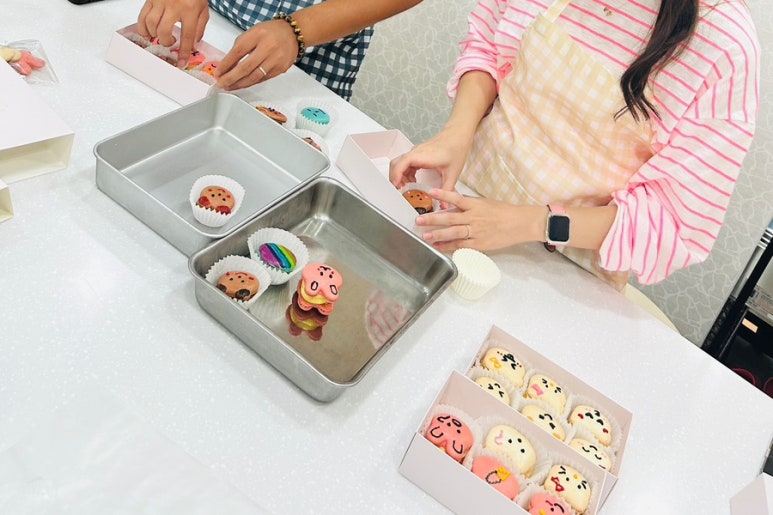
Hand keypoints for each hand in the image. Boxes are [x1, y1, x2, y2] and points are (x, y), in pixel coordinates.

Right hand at [137, 0, 208, 67]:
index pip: (187, 36)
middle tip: (170, 43)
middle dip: (166, 42)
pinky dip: (142, 27)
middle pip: (164, 31)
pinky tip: (147, 32)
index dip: (184, 52)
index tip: (181, 62)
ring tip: (159, 36)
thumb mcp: (204, 9)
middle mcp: (174, 6)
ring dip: (154, 35)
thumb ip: (200, 28)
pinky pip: (142, 16)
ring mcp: (159, 1)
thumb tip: (193, 45)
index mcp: (190, 10)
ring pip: (150, 24)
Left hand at [216, 20, 298, 90]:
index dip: (226, 64)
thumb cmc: (270, 32)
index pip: (238, 51)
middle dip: (231, 78)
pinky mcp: (280, 69)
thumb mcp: (253, 32)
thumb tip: (227, 64)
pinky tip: (243, 84)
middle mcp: (268, 48)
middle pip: (246, 67)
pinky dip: (251, 83)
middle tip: (221, 84)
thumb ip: (240, 46)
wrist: (293, 34)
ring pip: (255, 77)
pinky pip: (263, 79)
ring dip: (240, 84)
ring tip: (229, 87)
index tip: (218, 72)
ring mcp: (276, 60)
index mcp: (258, 35)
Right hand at [389, 126, 472, 192]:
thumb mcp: (452, 173)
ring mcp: (416, 152)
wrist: (458, 135)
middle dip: (395, 178)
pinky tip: (413, 180)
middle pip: (396, 164)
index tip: (397, 187)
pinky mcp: (417, 153)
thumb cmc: (455, 148)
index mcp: (421, 156)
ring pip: (399, 163)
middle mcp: (416, 153)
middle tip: (400, 190)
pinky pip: (405, 163)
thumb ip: (447, 190)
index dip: (396, 176)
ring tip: (407, 187)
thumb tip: (443, 205)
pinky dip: (405, 172)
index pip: (401, 164)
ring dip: (400, 176)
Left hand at [416, 189, 545, 252]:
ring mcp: (476, 231)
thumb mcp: (485, 203)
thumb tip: (451, 202)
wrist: (520, 223)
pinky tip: (438, 247)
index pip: (457, 197)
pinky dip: (449, 246)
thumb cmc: (503, 212)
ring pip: (454, 232)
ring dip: (438, 234)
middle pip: (451, 217)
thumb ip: (468, 204)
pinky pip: (461, 245)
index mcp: (475, 205)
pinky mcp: (479, 244)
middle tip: (419, 220)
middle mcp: (474, 217)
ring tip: (425, 236)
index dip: (443, 194)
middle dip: (433, 219)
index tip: (431, 192)